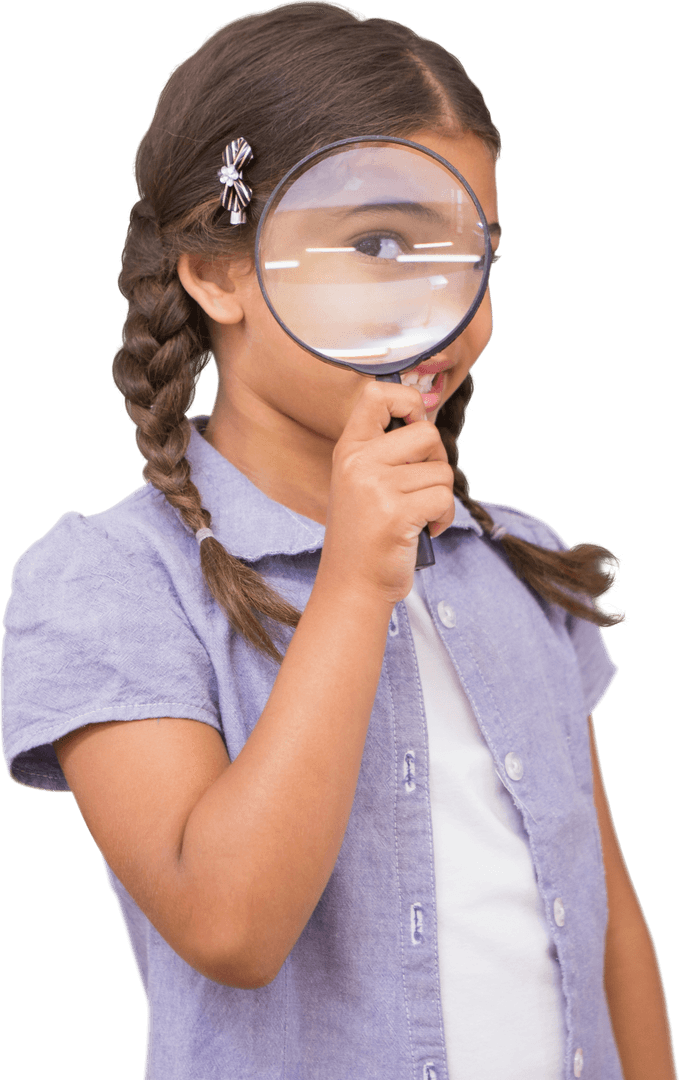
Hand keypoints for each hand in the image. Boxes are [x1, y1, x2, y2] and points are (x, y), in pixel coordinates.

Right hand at [318, 379, 454, 606]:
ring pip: (441, 471)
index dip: (407, 400)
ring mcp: (376, 488)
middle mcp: (358, 463)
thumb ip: (385, 449)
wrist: (351, 585)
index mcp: (349, 449)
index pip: (377, 394)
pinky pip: (444, 499)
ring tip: (417, 516)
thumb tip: (426, 412)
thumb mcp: (360, 481)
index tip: (414, 423)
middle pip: (426, 433)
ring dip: (440, 496)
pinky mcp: (396, 513)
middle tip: (420, 487)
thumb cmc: (364, 534)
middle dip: (436, 461)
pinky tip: (425, 529)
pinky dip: (444, 517)